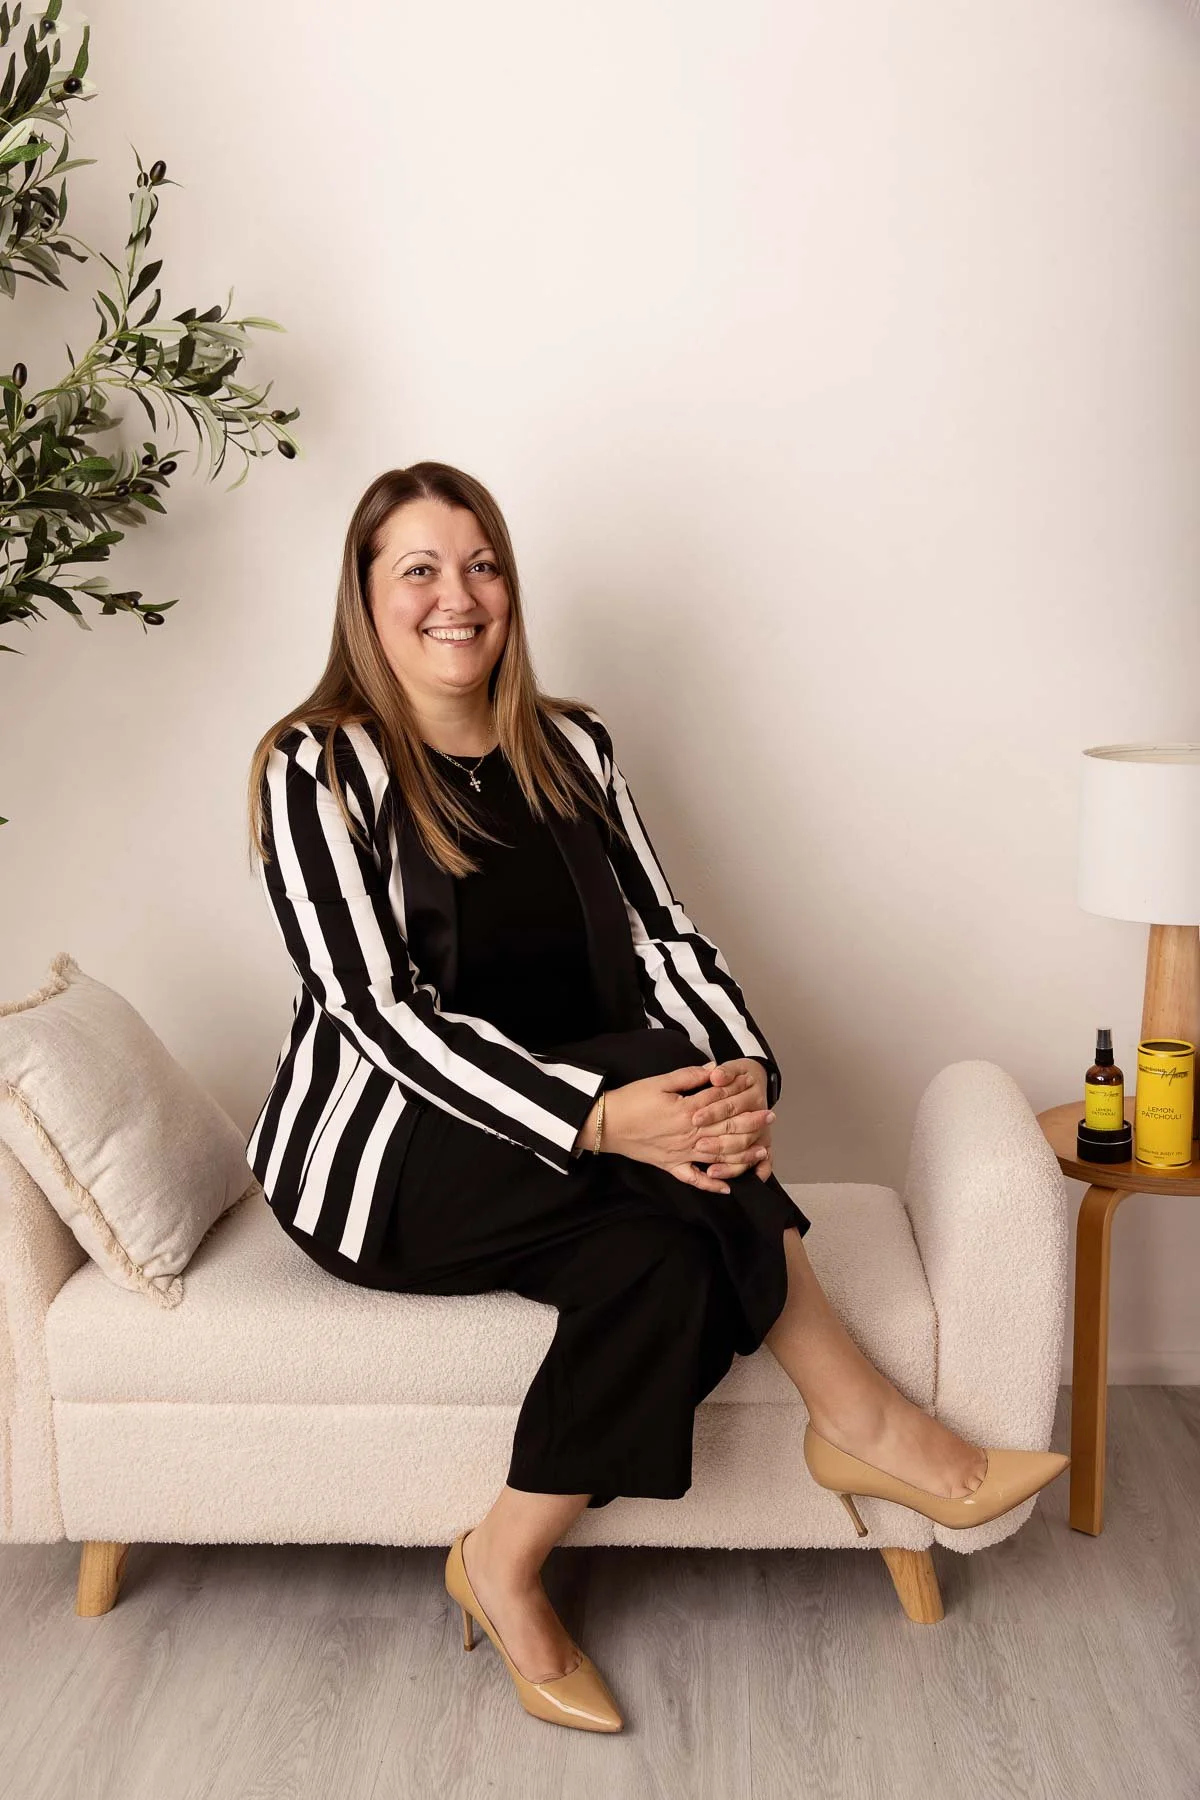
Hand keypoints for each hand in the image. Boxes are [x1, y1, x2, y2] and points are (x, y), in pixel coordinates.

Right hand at [584, 1060, 772, 1193]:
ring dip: (742, 1155)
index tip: (758, 1092)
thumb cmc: (631, 1100)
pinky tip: (728, 1188)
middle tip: (769, 1118)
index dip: (740, 1097)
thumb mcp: (659, 1082)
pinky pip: (694, 1179)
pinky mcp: (670, 1166)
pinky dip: (711, 1184)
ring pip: (718, 1156)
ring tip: (761, 1151)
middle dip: (750, 1124)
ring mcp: (681, 1153)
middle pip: (726, 1130)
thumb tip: (714, 1070)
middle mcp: (688, 1135)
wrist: (605, 1124)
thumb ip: (689, 1076)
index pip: (720, 1103)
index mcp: (686, 1111)